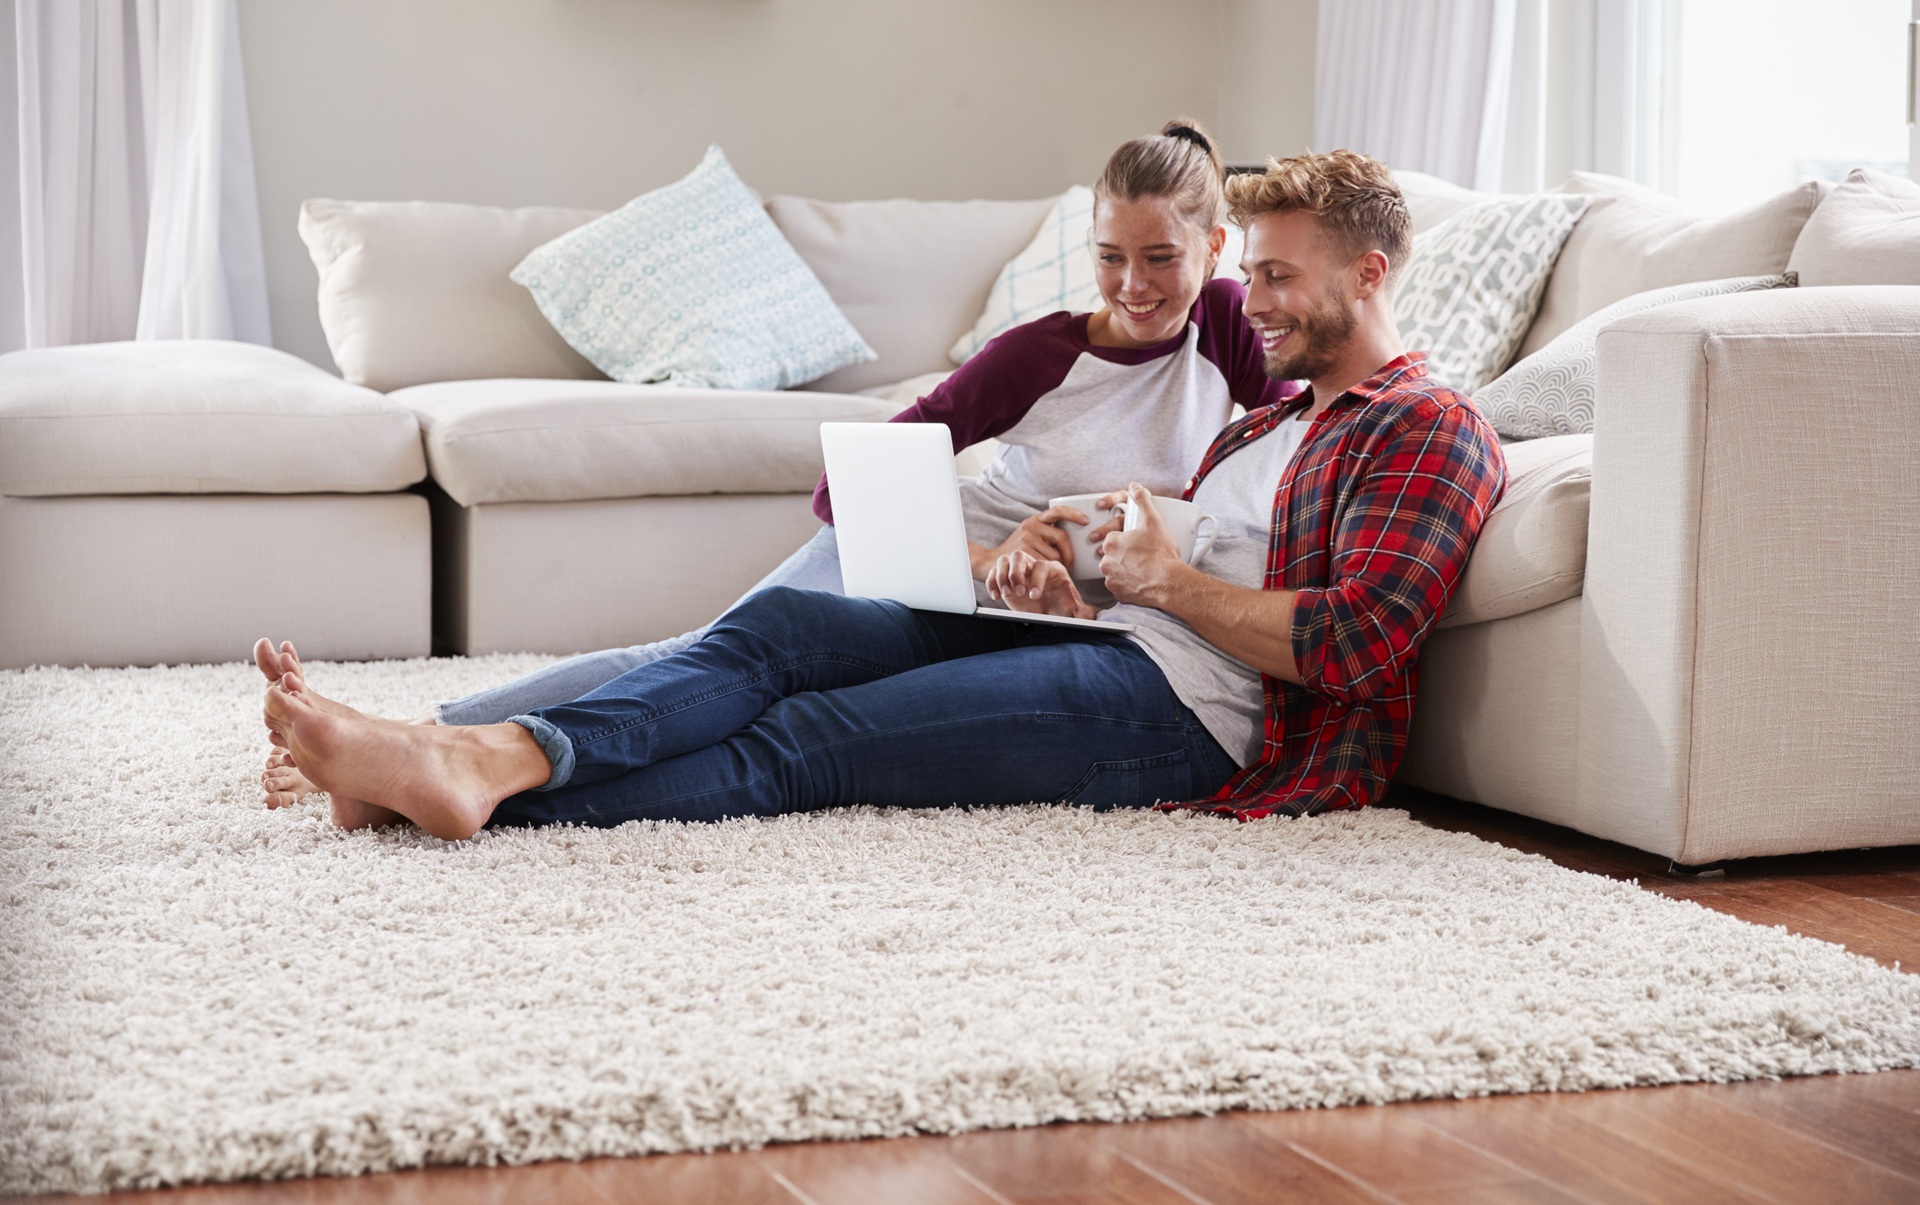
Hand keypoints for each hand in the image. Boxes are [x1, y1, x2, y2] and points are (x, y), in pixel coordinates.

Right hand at [967, 504, 1092, 578]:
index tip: (1086, 521)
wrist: (990, 563)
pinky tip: (1041, 576)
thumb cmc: (1016, 553)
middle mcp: (1031, 526)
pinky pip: (1044, 564)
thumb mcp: (1028, 536)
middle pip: (1062, 537)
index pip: (1057, 511)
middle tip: (1070, 565)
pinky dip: (1046, 572)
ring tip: (1050, 572)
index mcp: (1034, 520)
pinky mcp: (1023, 552)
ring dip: (1056, 566)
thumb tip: (1074, 543)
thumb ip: (1045, 535)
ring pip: (1055, 554)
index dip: (1073, 514)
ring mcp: (1026, 539)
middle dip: (1070, 553)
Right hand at [986, 550, 1097, 619]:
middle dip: (1017, 574)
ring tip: (1006, 594)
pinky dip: (991, 582)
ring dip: (1002, 577)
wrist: (1046, 611)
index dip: (1036, 579)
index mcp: (1051, 569)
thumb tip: (1092, 616)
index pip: (1041, 565)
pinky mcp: (1004, 578)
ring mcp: (1017, 570)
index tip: (1033, 596)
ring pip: (1005, 561)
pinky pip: (993, 573)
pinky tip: (996, 596)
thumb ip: (1083, 612)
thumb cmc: (1059, 606)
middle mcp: (1033, 565)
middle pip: (1020, 557)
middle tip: (1018, 593)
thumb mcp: (1071, 609)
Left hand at [1097, 483, 1190, 607]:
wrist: (1169, 583)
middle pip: (1114, 554)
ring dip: (1126, 568)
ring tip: (1144, 568)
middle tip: (1144, 555)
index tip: (1138, 541)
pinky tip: (1141, 579)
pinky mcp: (1118, 594)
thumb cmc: (1160, 554)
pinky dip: (1128, 583)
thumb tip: (1135, 487)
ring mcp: (1112, 579)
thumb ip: (1143, 501)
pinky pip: (1120, 586)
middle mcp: (1107, 562)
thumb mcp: (1153, 521)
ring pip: (1116, 570)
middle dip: (1126, 554)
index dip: (1127, 538)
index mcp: (1111, 543)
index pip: (1113, 537)